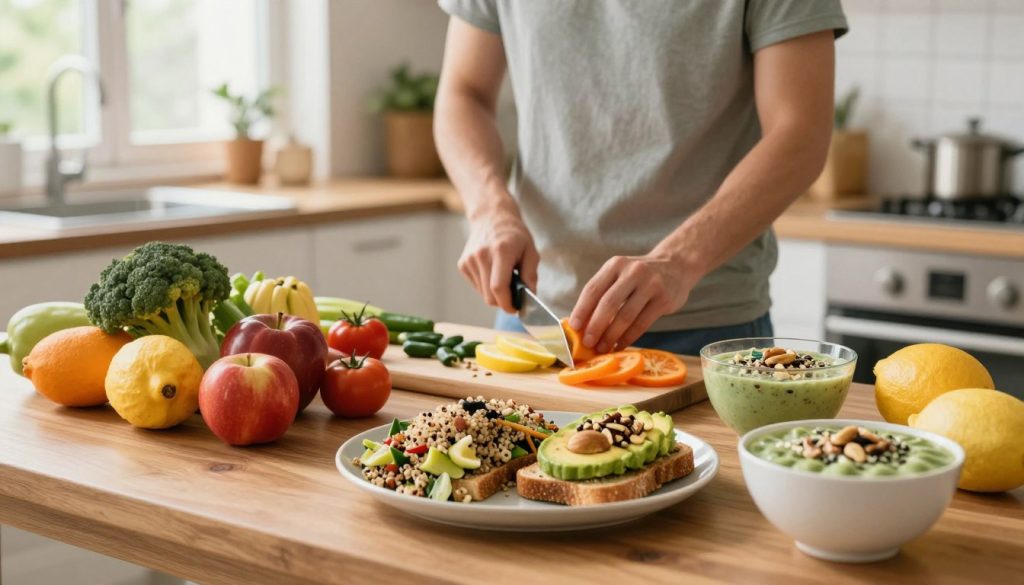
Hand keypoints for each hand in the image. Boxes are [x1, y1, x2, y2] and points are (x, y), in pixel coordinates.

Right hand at [459, 209, 539, 312]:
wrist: (491, 216)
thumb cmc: (514, 234)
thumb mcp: (531, 251)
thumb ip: (531, 275)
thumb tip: (529, 298)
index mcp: (501, 251)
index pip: (499, 287)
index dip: (507, 303)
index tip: (516, 309)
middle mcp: (481, 255)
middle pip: (489, 295)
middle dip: (503, 301)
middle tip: (514, 296)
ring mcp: (469, 260)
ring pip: (483, 293)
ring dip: (495, 293)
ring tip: (503, 276)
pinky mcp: (463, 264)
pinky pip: (477, 286)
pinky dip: (486, 286)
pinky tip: (492, 271)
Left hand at [569, 254, 695, 353]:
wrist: (677, 266)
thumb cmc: (640, 277)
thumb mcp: (621, 274)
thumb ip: (603, 293)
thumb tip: (581, 324)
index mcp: (616, 265)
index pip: (593, 289)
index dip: (581, 310)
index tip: (573, 327)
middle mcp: (633, 272)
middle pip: (608, 303)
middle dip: (595, 326)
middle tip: (587, 343)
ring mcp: (651, 285)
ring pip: (625, 316)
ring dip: (611, 336)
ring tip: (603, 348)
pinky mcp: (664, 299)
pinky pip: (642, 323)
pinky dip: (628, 338)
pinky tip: (620, 345)